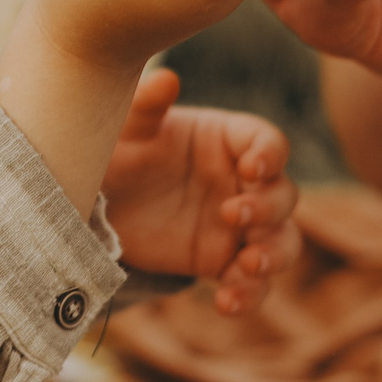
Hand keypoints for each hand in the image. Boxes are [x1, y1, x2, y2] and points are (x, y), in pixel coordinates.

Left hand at [101, 69, 297, 314]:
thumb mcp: (127, 127)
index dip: (270, 155)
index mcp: (230, 140)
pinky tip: (226, 302)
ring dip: (275, 255)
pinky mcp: (221, 262)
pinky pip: (252, 283)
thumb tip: (166, 79)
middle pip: (284, 196)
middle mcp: (243, 182)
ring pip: (283, 242)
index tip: (253, 167)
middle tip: (232, 215)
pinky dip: (249, 294)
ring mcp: (238, 227)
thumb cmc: (118, 149)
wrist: (97, 198)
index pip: (269, 144)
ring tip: (247, 265)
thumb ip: (147, 104)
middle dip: (268, 208)